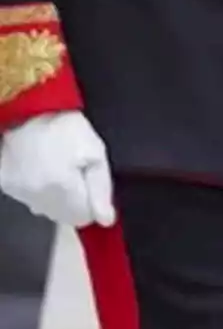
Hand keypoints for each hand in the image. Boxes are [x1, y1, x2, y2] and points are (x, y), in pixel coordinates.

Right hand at [0, 112, 114, 227]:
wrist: (27, 108)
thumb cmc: (65, 128)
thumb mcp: (95, 153)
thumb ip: (102, 189)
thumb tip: (105, 220)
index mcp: (61, 187)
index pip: (83, 218)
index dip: (91, 204)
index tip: (88, 184)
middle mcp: (37, 195)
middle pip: (65, 217)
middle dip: (75, 201)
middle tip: (73, 174)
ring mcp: (18, 191)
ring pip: (47, 210)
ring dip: (56, 197)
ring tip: (56, 169)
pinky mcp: (5, 184)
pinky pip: (29, 199)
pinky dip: (38, 190)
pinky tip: (40, 170)